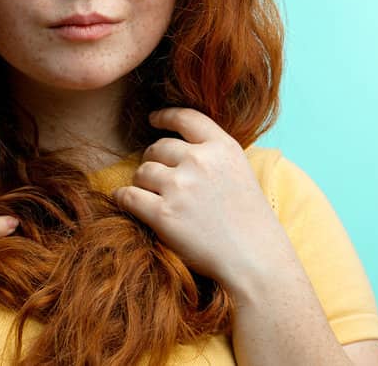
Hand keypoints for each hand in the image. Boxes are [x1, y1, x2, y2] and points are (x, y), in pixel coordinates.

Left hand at [113, 108, 292, 293]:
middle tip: (159, 179)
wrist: (255, 261)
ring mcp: (180, 187)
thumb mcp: (240, 173)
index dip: (165, 116)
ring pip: (141, 172)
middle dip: (154, 161)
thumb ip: (213, 156)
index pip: (186, 118)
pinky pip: (128, 196)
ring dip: (142, 183)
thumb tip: (179, 148)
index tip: (153, 119)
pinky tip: (124, 201)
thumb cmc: (250, 223)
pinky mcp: (163, 214)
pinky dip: (122, 198)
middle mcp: (200, 161)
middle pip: (158, 148)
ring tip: (153, 197)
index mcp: (222, 148)